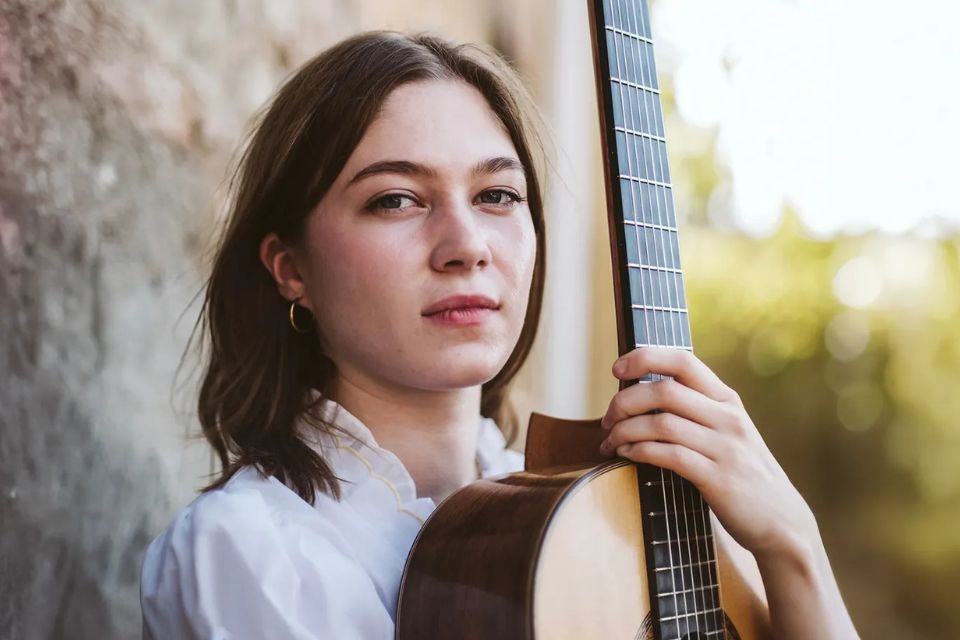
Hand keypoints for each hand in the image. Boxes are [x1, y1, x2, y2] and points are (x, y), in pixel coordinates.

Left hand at [599, 347, 817, 562]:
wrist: (780, 520)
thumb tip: (641, 392)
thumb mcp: (727, 430)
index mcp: (727, 399)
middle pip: (664, 390)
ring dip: (625, 430)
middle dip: (624, 401)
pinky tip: (626, 455)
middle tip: (607, 419)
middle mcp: (727, 417)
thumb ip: (696, 408)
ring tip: (610, 442)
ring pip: (661, 423)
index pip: (683, 360)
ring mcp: (725, 447)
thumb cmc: (742, 472)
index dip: (644, 357)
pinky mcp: (718, 478)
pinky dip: (639, 451)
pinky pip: (669, 456)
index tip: (616, 368)